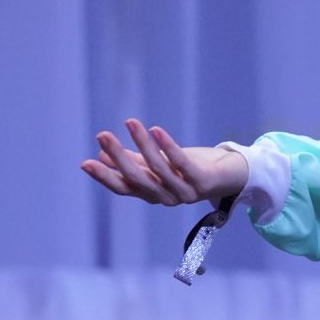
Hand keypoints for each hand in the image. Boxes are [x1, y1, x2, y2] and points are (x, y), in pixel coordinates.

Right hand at [80, 118, 246, 205]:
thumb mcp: (160, 164)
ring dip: (142, 145)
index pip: (124, 187)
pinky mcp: (202, 181)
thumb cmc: (193, 168)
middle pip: (137, 179)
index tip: (85, 163)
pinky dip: (168, 146)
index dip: (105, 176)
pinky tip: (155, 129)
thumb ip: (134, 161)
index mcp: (153, 194)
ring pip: (158, 169)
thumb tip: (102, 154)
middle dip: (118, 157)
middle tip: (102, 135)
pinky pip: (182, 163)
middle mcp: (167, 197)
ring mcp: (185, 192)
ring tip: (130, 123)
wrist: (234, 175)